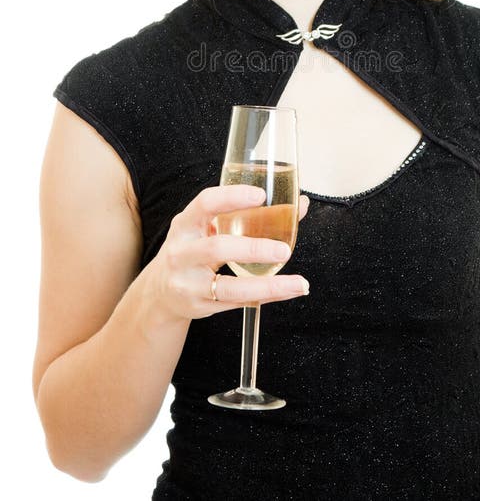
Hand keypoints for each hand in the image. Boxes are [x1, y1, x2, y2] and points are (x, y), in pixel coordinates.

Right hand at [147, 185, 309, 323]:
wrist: (159, 291)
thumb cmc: (192, 250)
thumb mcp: (207, 227)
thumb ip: (247, 215)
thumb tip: (299, 204)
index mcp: (185, 224)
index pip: (205, 203)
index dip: (232, 196)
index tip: (260, 195)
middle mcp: (182, 252)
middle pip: (217, 248)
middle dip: (253, 249)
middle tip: (284, 250)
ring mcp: (188, 282)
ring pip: (229, 286)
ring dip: (267, 285)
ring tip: (297, 282)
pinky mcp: (199, 305)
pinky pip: (236, 303)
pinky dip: (264, 296)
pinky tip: (286, 291)